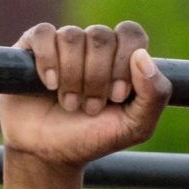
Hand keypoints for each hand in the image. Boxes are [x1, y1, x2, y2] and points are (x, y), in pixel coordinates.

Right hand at [0, 22, 171, 167]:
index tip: (117, 96)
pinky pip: (43, 34)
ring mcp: (62, 44)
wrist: (48, 155)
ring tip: (69, 104)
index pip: (131, 34)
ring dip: (72, 77)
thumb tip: (142, 55)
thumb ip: (155, 95)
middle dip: (97, 77)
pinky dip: (48, 61)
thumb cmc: (92, 139)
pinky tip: (50, 85)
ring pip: (72, 36)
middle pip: (101, 36)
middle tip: (90, 108)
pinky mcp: (32, 47)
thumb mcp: (135, 127)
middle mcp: (93, 47)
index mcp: (121, 59)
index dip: (124, 62)